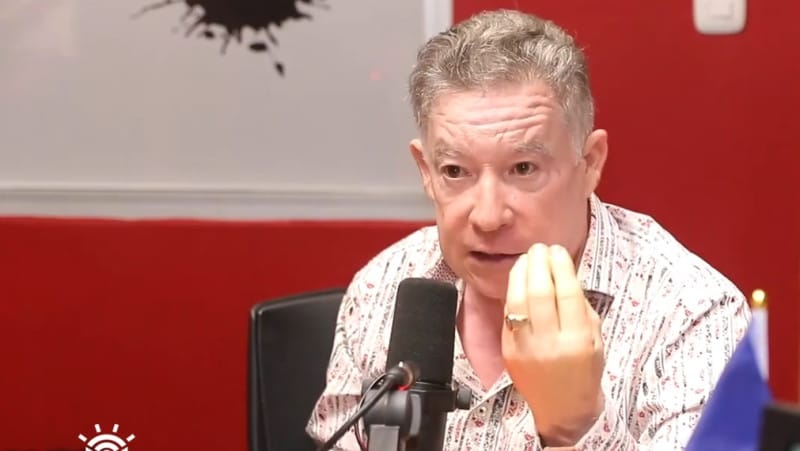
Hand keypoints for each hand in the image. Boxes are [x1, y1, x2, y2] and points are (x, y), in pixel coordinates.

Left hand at [501, 243, 604, 445]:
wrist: (562, 410)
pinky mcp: (508, 350)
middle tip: (540, 248)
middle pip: (540, 292)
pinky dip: (512, 292)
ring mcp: (525, 347)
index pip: (567, 293)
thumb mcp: (595, 341)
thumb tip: (565, 274)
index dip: (561, 266)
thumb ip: (582, 309)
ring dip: (521, 273)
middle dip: (539, 263)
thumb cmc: (584, 373)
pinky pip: (508, 314)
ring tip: (527, 258)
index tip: (558, 250)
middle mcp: (550, 343)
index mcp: (577, 341)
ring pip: (518, 300)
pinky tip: (518, 280)